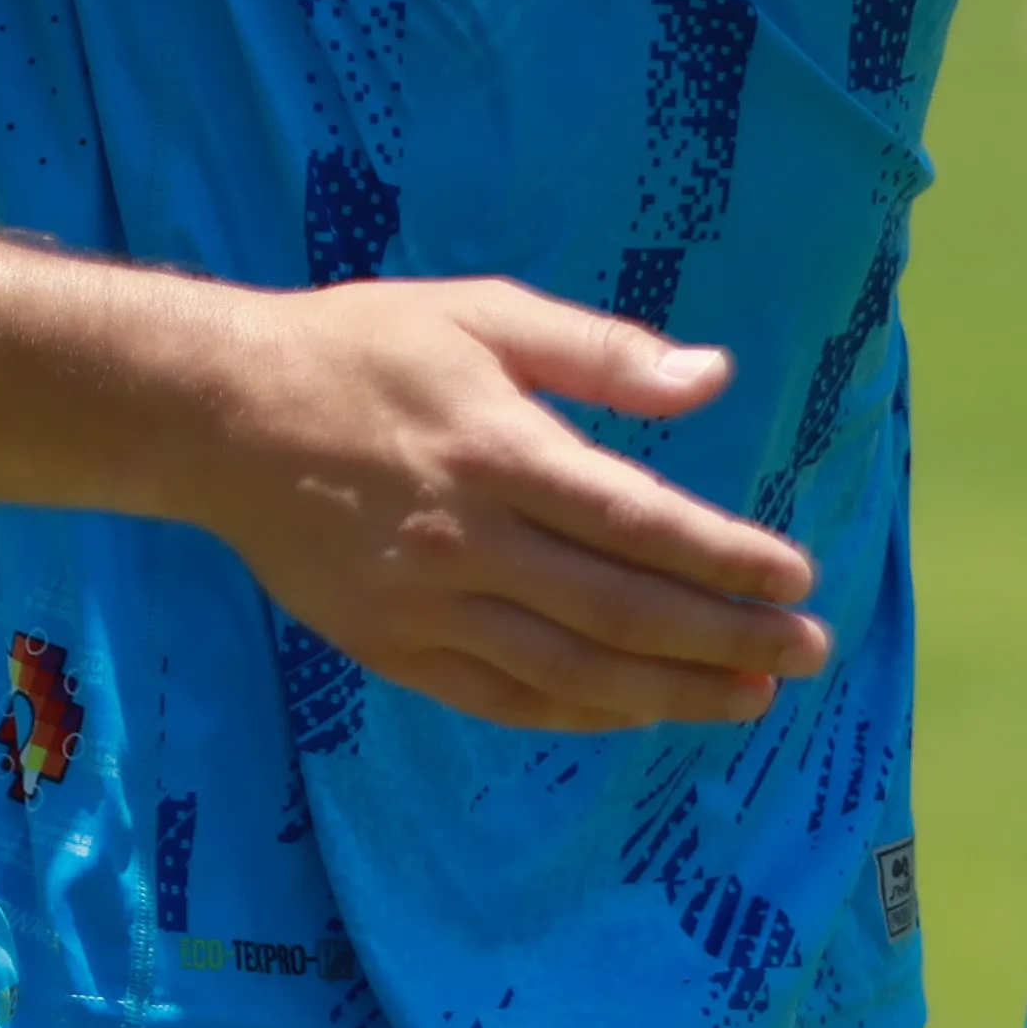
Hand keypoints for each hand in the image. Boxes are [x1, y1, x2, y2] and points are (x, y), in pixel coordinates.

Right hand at [179, 280, 836, 734]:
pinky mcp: (391, 647)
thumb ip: (601, 352)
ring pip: (570, 672)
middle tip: (805, 652)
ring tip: (748, 698)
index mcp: (498, 450)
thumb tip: (711, 377)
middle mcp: (467, 540)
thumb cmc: (364, 347)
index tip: (795, 577)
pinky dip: (581, 714)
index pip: (638, 522)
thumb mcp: (483, 313)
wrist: (220, 415)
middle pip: (620, 611)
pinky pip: (503, 698)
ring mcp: (426, 606)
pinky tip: (638, 712)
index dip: (725, 559)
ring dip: (670, 693)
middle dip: (725, 639)